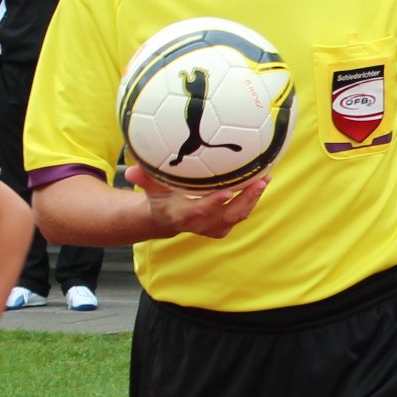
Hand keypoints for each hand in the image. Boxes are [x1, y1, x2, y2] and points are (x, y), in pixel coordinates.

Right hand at [125, 161, 268, 237]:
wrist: (166, 219)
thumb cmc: (159, 198)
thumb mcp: (149, 188)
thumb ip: (143, 178)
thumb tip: (130, 169)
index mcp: (182, 216)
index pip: (199, 211)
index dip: (214, 203)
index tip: (228, 190)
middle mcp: (201, 224)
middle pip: (227, 215)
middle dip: (245, 200)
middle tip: (260, 181)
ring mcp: (214, 227)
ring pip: (238, 215)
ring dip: (253, 198)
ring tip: (266, 178)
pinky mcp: (223, 224)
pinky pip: (240, 213)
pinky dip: (252, 199)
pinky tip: (262, 180)